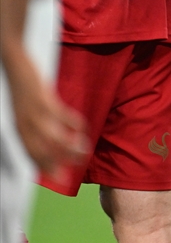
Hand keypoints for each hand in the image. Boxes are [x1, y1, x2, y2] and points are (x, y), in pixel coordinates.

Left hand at [6, 52, 87, 174]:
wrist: (14, 63)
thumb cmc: (24, 85)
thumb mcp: (26, 109)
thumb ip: (36, 122)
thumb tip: (55, 134)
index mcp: (20, 128)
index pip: (33, 155)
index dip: (47, 168)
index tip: (61, 178)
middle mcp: (25, 125)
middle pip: (42, 152)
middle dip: (59, 164)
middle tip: (75, 172)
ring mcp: (33, 113)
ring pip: (52, 138)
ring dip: (69, 148)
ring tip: (85, 152)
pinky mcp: (43, 100)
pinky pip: (61, 116)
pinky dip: (73, 124)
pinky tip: (83, 127)